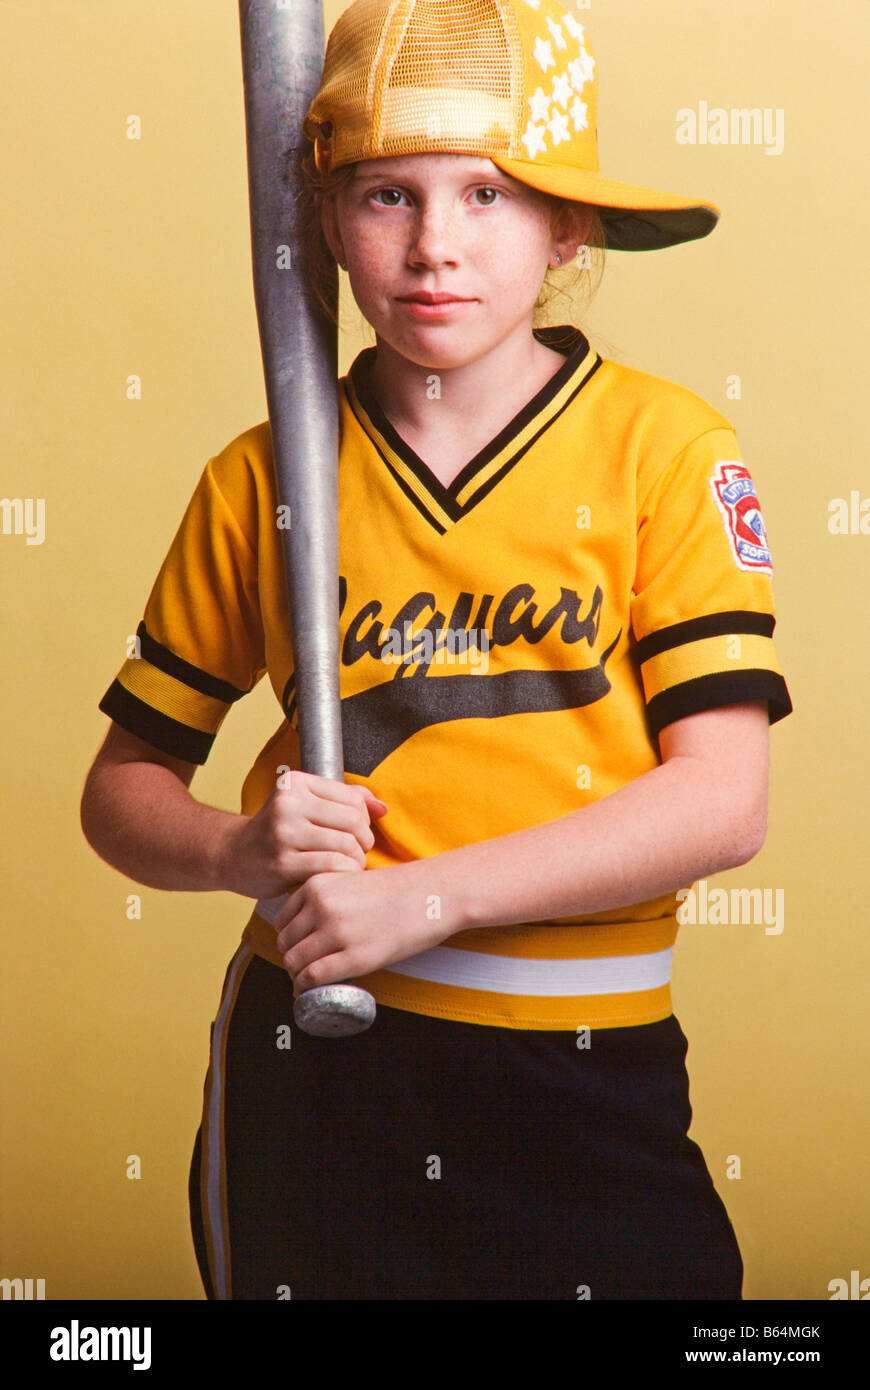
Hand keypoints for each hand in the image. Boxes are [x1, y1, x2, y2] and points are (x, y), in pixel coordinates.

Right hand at [216, 770, 387, 899]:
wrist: (233, 855)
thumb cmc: (276, 831)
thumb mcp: (306, 806)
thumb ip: (345, 801)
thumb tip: (383, 808)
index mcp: (297, 783)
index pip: (352, 798)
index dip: (364, 819)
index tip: (357, 832)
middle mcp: (288, 803)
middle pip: (353, 821)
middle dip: (364, 840)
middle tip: (358, 851)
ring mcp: (284, 832)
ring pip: (345, 844)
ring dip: (356, 859)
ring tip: (350, 864)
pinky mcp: (283, 862)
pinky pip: (331, 866)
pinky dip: (344, 872)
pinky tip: (339, 876)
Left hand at [274, 862, 457, 993]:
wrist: (433, 893)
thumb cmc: (398, 890)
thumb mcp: (350, 882)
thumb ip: (326, 899)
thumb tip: (308, 930)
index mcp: (318, 885)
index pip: (283, 920)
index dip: (289, 939)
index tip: (299, 950)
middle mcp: (322, 906)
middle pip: (286, 943)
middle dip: (292, 960)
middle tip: (304, 970)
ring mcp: (338, 931)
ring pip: (294, 962)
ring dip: (297, 976)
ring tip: (309, 982)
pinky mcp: (356, 956)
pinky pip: (314, 977)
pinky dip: (306, 988)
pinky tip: (312, 991)